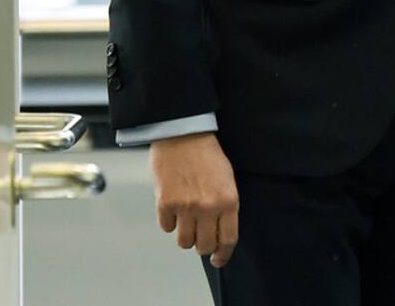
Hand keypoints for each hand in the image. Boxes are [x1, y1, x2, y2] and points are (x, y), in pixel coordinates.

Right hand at [149, 132, 238, 268]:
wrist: (184, 135)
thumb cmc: (208, 156)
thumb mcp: (227, 179)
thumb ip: (225, 206)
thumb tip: (219, 232)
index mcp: (229, 201)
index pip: (228, 239)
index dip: (223, 254)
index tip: (218, 260)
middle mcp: (208, 207)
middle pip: (204, 246)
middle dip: (203, 247)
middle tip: (200, 241)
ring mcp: (186, 207)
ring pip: (184, 242)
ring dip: (185, 236)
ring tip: (186, 222)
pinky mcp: (165, 203)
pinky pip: (166, 227)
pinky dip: (169, 222)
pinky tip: (173, 208)